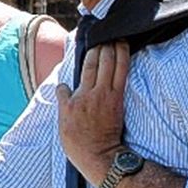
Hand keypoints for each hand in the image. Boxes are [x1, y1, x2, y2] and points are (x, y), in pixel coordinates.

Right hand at [56, 41, 129, 183]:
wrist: (98, 155)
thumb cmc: (77, 139)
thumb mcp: (63, 118)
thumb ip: (64, 99)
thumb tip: (63, 86)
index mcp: (81, 96)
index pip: (88, 66)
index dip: (93, 50)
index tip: (95, 40)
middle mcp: (97, 92)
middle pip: (104, 62)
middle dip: (107, 46)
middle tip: (108, 33)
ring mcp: (111, 96)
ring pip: (117, 66)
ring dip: (119, 50)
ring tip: (119, 38)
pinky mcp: (120, 101)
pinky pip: (123, 76)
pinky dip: (124, 63)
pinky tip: (125, 55)